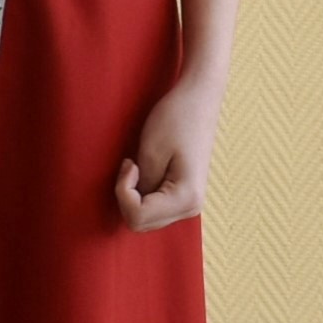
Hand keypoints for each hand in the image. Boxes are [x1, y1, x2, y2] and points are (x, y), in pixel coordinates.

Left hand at [112, 74, 224, 233]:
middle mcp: (192, 207)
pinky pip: (155, 208)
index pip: (137, 217)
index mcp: (187, 198)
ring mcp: (190, 203)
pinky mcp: (186, 196)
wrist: (199, 99)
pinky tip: (147, 171)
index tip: (130, 163)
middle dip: (127, 196)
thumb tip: (134, 206)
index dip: (123, 192)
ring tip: (140, 165)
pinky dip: (142, 194)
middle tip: (132, 164)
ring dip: (134, 195)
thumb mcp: (149, 153)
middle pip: (141, 223)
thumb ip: (140, 187)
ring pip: (146, 218)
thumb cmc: (175, 119)